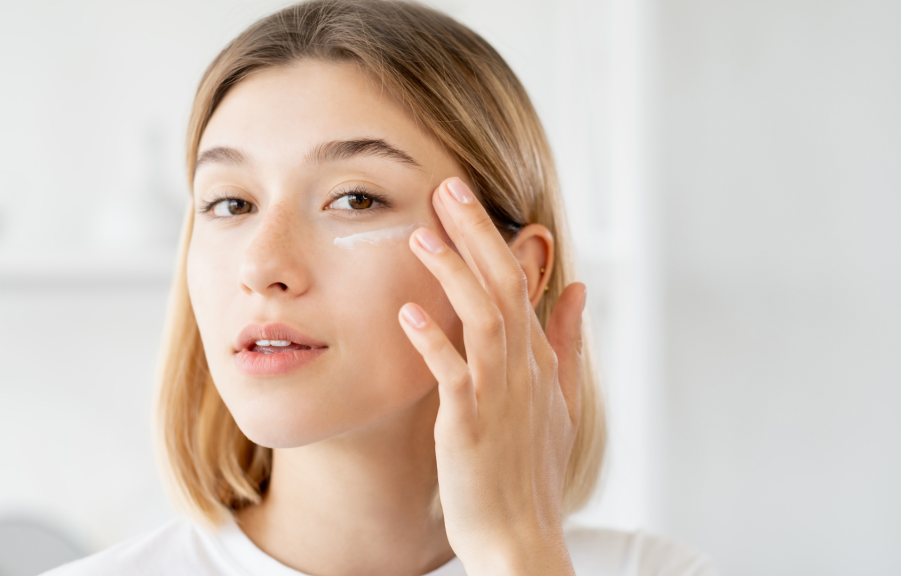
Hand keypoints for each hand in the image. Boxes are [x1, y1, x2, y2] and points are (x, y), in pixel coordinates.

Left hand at [398, 177, 584, 575]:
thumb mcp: (561, 401)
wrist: (522, 538)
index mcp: (540, 361)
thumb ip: (569, 342)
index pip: (521, 285)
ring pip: (484, 319)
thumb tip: (578, 288)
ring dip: (454, 274)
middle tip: (447, 187)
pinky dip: (434, 341)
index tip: (464, 199)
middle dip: (476, 234)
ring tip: (422, 233)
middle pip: (505, 286)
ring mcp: (500, 397)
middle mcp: (524, 370)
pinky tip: (408, 311)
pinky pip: (454, 375)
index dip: (493, 238)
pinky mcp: (471, 426)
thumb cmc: (532, 472)